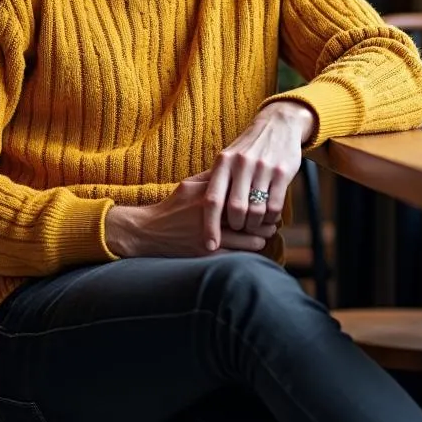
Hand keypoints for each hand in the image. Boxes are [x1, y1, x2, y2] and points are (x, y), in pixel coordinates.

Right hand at [105, 172, 268, 258]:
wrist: (149, 232)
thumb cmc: (172, 206)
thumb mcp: (189, 185)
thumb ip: (212, 177)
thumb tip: (236, 168)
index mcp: (208, 194)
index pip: (244, 194)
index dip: (260, 197)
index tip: (267, 197)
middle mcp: (211, 213)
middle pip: (251, 217)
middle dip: (265, 219)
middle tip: (273, 219)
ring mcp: (210, 234)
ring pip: (250, 238)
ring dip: (261, 236)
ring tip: (266, 233)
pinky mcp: (208, 253)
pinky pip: (239, 253)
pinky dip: (250, 250)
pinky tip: (254, 246)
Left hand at [203, 101, 315, 245]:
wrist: (278, 124)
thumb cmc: (247, 148)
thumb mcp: (227, 158)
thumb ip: (215, 180)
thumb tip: (198, 210)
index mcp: (223, 163)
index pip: (212, 200)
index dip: (210, 226)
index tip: (209, 245)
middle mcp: (241, 165)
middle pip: (235, 209)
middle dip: (236, 226)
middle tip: (238, 229)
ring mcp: (262, 168)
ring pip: (256, 210)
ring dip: (254, 225)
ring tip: (253, 225)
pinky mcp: (282, 172)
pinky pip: (274, 206)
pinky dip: (270, 218)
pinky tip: (268, 218)